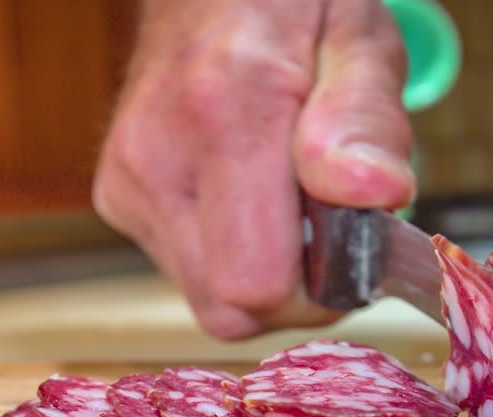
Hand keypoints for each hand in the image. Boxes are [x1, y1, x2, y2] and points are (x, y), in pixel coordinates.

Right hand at [93, 0, 414, 339]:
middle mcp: (156, 158)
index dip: (322, 286)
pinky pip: (187, 272)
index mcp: (223, 113)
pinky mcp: (117, 199)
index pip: (258, 283)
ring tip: (288, 198)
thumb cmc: (292, 5)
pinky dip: (229, 254)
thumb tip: (375, 195)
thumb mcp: (358, 38)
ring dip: (263, 272)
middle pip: (231, 309)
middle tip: (328, 226)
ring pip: (209, 300)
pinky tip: (248, 196)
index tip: (355, 241)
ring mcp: (127, 184)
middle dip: (295, 290)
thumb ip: (365, 119)